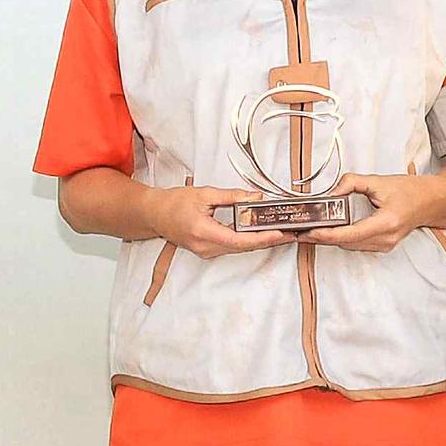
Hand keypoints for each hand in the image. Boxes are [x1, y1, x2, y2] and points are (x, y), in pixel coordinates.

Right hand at [152, 184, 280, 257]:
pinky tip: (261, 235)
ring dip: (260, 242)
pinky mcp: (207, 251)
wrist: (154, 214)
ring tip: (281, 234)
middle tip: (290, 234)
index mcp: (204, 232)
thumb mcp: (205, 194)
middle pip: (243, 248)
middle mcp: (206, 247)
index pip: (239, 240)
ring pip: (240, 250)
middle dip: (268, 241)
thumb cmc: (174, 203)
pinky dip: (248, 242)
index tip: (279, 234)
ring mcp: (206, 252)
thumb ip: (232, 196)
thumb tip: (255, 197)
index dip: (261, 239)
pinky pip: (232, 248)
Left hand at [313, 175, 430, 250]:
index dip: (326, 235)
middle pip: (345, 243)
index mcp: (386, 223)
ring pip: (349, 246)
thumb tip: (332, 191)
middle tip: (299, 230)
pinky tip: (328, 231)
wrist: (432, 202)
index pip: (349, 234)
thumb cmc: (410, 191)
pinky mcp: (382, 246)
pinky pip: (356, 245)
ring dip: (329, 239)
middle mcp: (385, 239)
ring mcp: (384, 245)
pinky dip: (340, 239)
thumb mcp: (380, 181)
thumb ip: (352, 182)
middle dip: (321, 237)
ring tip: (308, 230)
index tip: (308, 232)